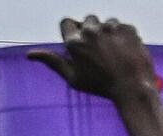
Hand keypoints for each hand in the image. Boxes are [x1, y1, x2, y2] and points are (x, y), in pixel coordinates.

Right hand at [29, 15, 159, 101]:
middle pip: (87, 20)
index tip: (80, 44)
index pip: (67, 23)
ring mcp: (111, 27)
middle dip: (91, 32)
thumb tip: (29, 54)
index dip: (73, 33)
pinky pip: (122, 27)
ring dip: (108, 33)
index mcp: (75, 42)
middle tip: (99, 51)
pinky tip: (125, 53)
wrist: (133, 89)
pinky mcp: (128, 28)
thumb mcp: (73, 78)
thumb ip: (53, 62)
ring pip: (106, 23)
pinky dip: (123, 37)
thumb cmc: (101, 87)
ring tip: (114, 54)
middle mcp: (91, 30)